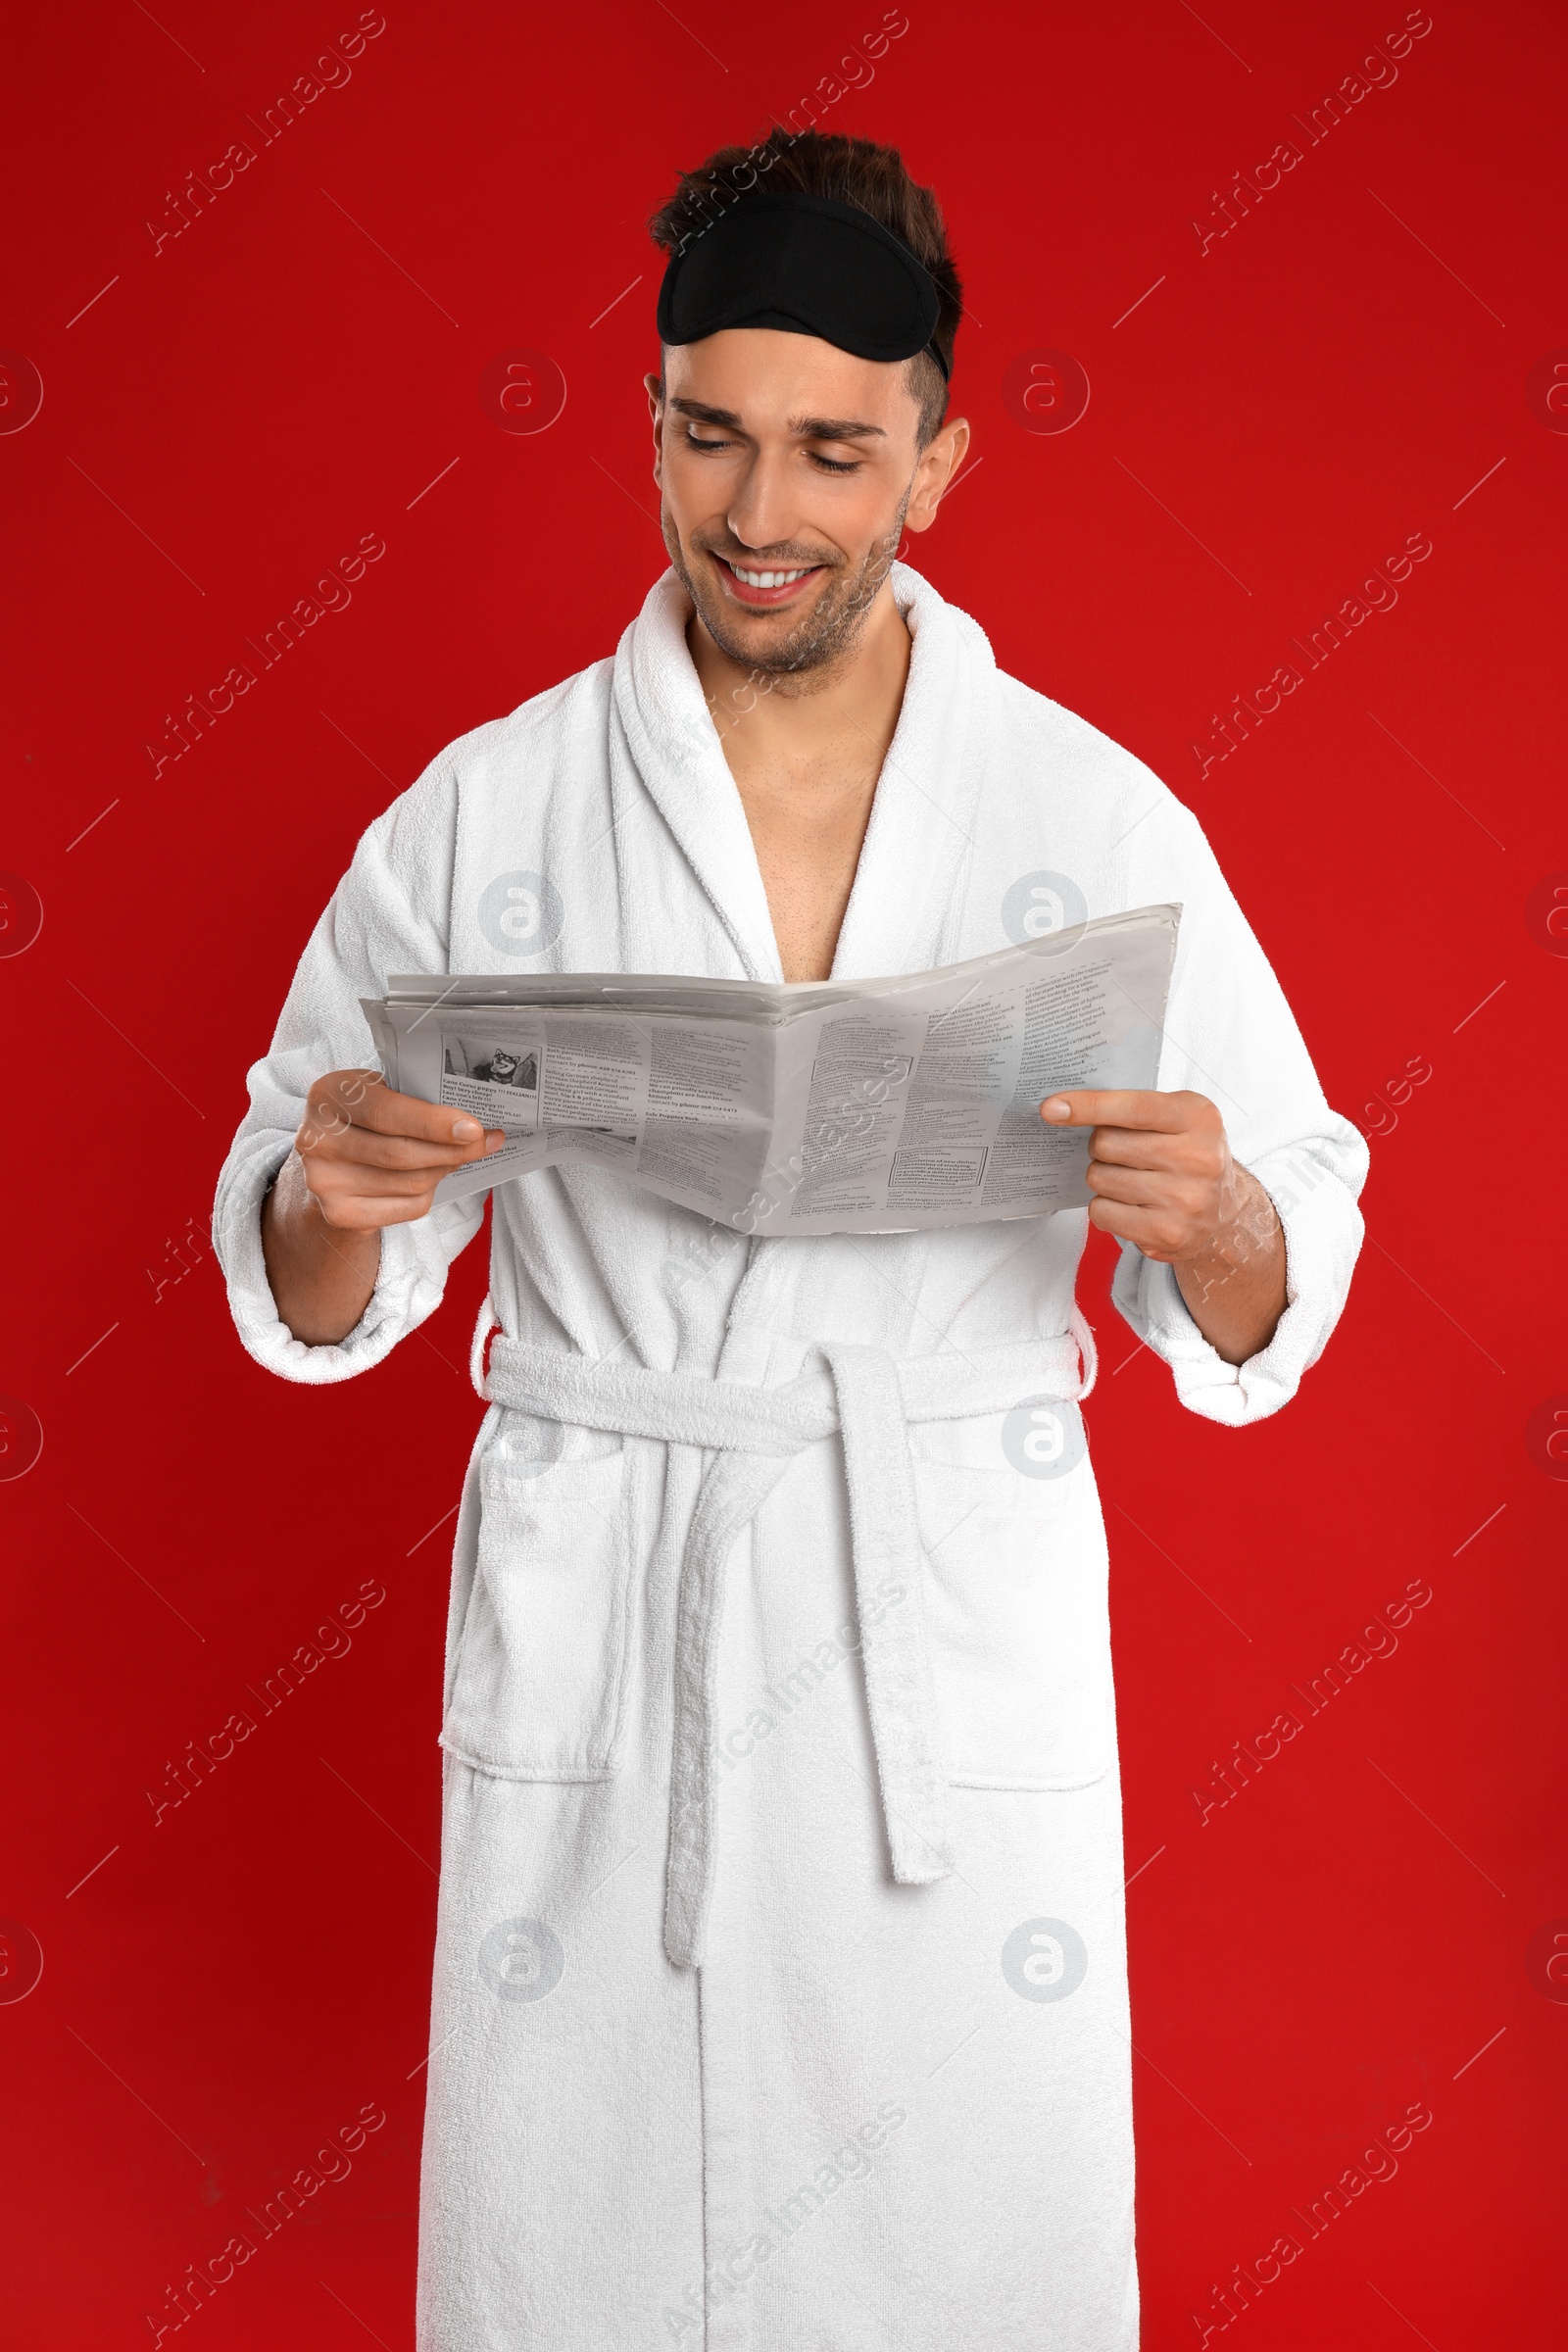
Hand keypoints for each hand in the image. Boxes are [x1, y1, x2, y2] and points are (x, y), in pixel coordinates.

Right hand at [292, 1067, 505, 1228]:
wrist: (328, 1156)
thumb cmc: (365, 1115)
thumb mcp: (378, 1091)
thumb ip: (414, 1099)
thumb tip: (474, 1124)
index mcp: (328, 1095)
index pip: (386, 1113)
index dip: (433, 1123)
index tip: (474, 1129)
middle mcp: (317, 1140)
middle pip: (402, 1153)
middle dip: (454, 1150)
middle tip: (486, 1142)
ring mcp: (323, 1181)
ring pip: (410, 1183)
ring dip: (445, 1170)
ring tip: (460, 1156)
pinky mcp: (338, 1213)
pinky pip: (406, 1208)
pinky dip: (429, 1193)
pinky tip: (433, 1178)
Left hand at [1038, 1088, 1235, 1262]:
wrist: (1225, 1211)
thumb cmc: (1188, 1154)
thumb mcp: (1178, 1117)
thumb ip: (1132, 1106)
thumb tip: (1062, 1109)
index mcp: (1198, 1118)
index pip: (1134, 1108)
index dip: (1088, 1106)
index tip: (1051, 1108)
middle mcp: (1197, 1158)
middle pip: (1106, 1144)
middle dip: (1100, 1147)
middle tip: (1120, 1153)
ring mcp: (1184, 1199)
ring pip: (1099, 1178)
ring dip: (1103, 1177)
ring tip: (1131, 1179)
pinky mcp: (1167, 1233)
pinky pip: (1101, 1212)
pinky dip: (1105, 1206)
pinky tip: (1130, 1204)